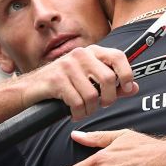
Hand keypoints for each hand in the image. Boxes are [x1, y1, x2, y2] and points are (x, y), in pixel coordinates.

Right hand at [23, 46, 137, 120]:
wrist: (31, 89)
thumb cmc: (62, 84)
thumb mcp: (88, 80)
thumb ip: (113, 84)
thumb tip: (134, 88)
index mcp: (91, 52)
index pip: (118, 56)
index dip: (127, 74)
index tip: (127, 88)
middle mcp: (80, 55)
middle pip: (108, 79)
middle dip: (108, 98)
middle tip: (102, 105)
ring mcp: (67, 66)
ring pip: (92, 95)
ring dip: (90, 110)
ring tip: (84, 110)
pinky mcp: (56, 80)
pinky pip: (77, 103)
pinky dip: (78, 113)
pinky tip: (74, 113)